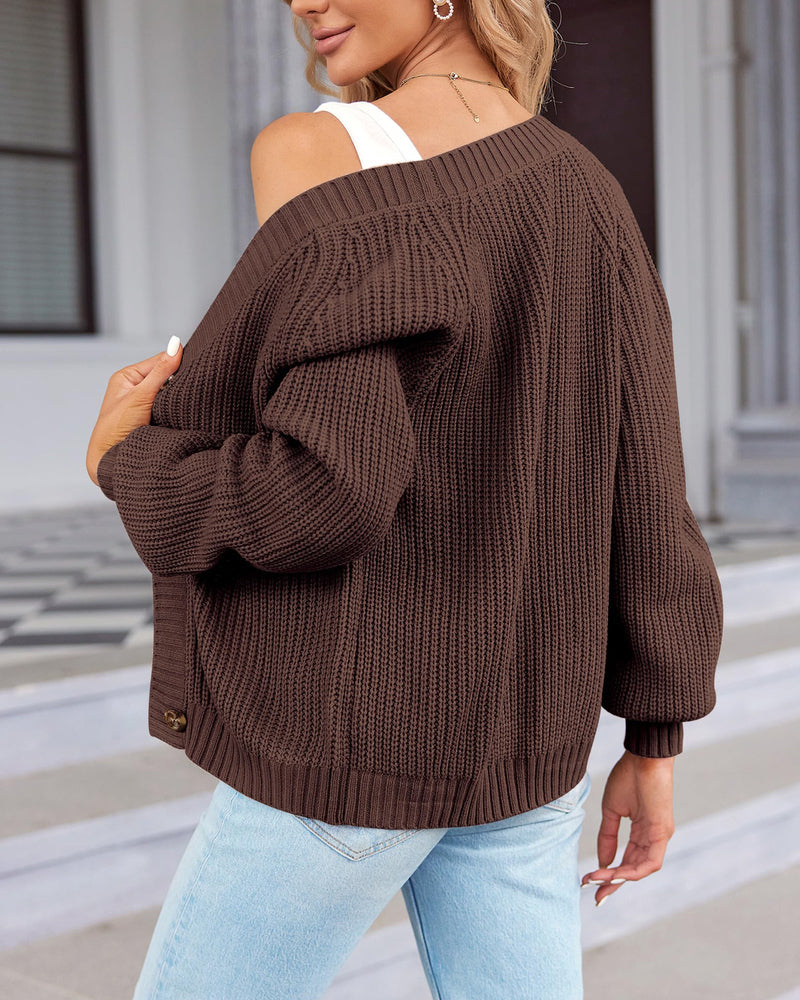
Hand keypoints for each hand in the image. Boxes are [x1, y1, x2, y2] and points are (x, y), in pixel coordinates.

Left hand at [86, 336, 183, 486]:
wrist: (109, 459)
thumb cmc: (116, 427)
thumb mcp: (141, 395)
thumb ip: (161, 371)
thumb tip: (177, 345)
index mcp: (127, 376)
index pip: (159, 361)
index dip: (176, 363)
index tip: (195, 366)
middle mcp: (133, 388)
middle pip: (165, 377)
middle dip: (177, 382)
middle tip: (191, 387)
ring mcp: (141, 404)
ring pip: (168, 393)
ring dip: (176, 398)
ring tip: (184, 402)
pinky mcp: (149, 418)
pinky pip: (167, 407)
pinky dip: (174, 409)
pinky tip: (179, 413)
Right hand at [580, 749, 675, 906]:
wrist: (643, 756)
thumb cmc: (628, 776)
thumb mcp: (612, 809)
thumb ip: (607, 836)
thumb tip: (602, 861)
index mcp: (642, 832)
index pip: (626, 860)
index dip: (610, 874)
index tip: (590, 884)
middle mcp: (653, 839)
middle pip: (633, 869)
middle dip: (613, 884)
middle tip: (596, 897)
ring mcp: (660, 836)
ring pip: (641, 869)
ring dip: (620, 878)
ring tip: (599, 881)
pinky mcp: (663, 832)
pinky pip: (650, 861)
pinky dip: (634, 870)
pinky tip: (617, 873)